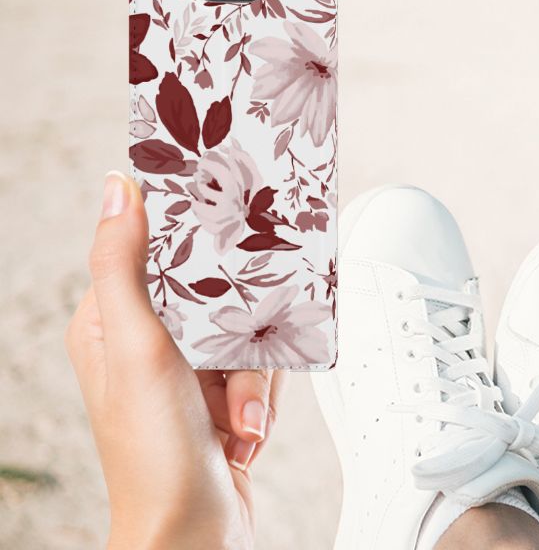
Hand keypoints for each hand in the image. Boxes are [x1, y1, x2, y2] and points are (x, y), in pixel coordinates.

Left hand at [66, 171, 284, 549]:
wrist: (194, 535)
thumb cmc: (155, 456)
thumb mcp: (137, 348)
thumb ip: (123, 267)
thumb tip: (117, 190)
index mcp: (110, 323)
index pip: (152, 252)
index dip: (191, 243)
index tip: (225, 229)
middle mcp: (147, 344)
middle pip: (216, 292)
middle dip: (238, 335)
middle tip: (233, 361)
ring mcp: (186, 372)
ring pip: (247, 331)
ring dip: (251, 378)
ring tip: (236, 416)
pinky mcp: (220, 396)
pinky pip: (261, 368)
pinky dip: (261, 399)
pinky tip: (244, 429)